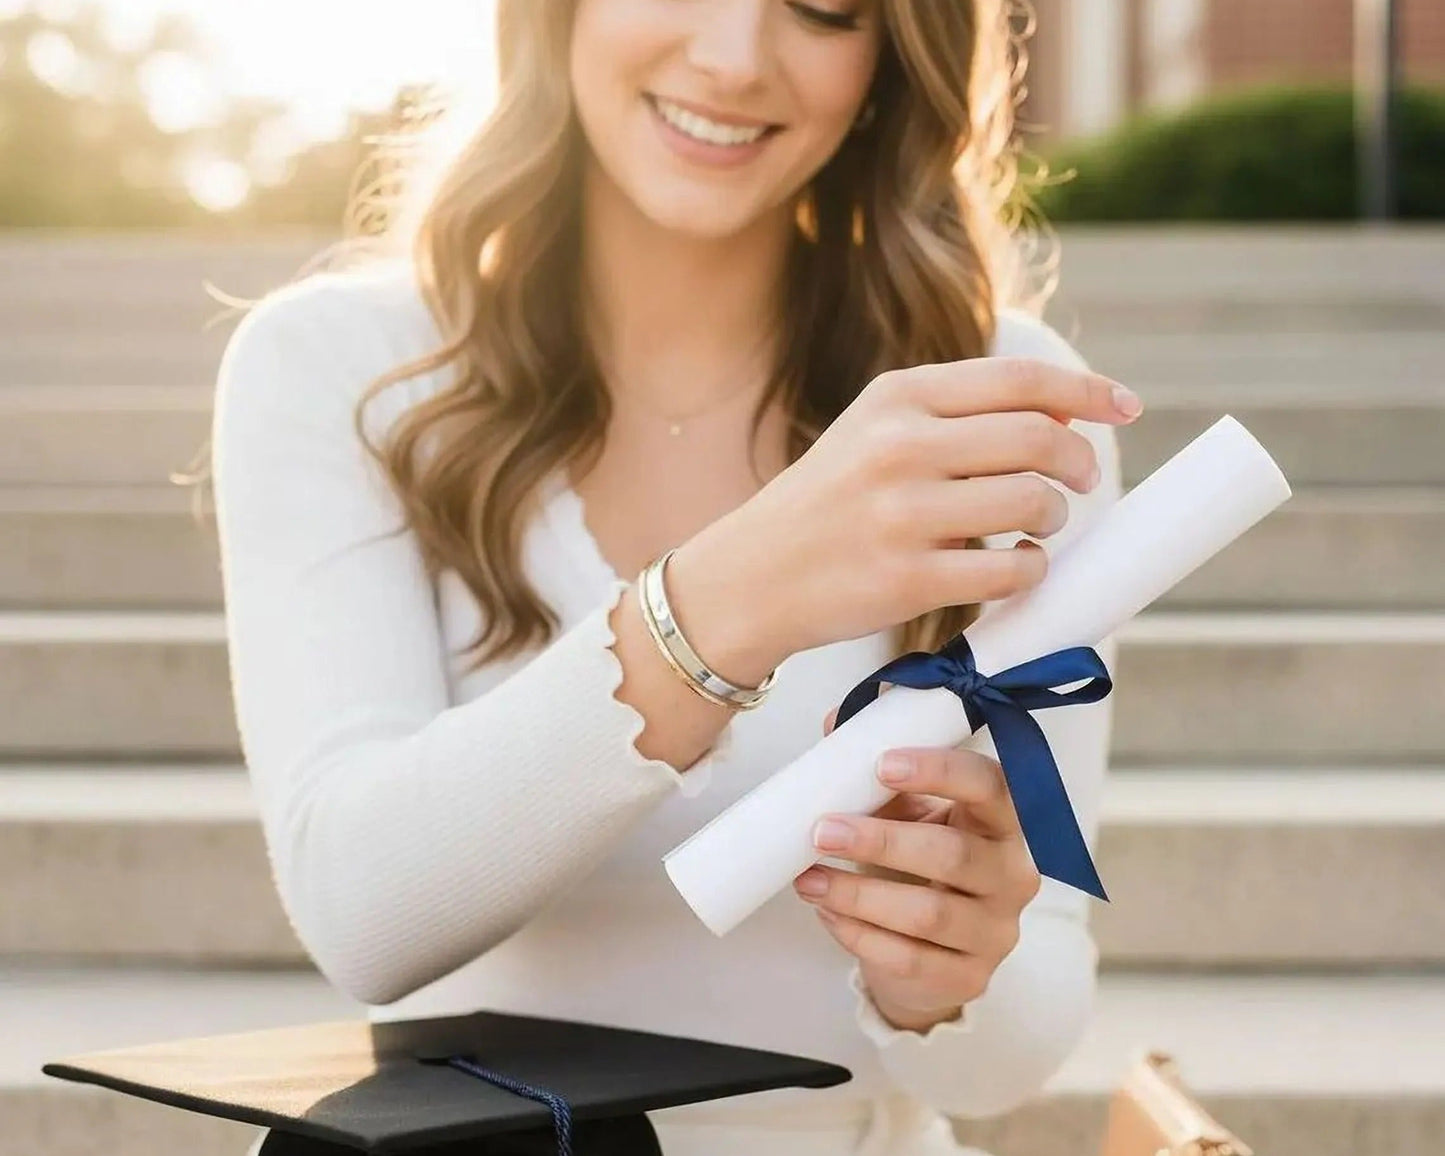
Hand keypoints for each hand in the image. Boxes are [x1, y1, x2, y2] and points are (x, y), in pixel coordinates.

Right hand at [675, 357, 1142, 678]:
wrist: (751, 576)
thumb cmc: (828, 503)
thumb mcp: (877, 434)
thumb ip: (959, 417)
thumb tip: (1065, 417)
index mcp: (897, 397)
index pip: (1020, 379)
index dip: (1087, 392)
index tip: (1125, 406)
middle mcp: (900, 446)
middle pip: (1038, 438)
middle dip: (1079, 462)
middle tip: (1079, 482)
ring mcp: (903, 514)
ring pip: (1033, 502)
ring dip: (1053, 518)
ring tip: (1034, 528)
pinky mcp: (907, 579)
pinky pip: (1010, 569)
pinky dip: (1030, 569)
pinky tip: (1012, 567)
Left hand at [792, 707, 1041, 1032]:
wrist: (932, 951)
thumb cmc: (918, 864)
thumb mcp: (905, 813)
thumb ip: (875, 772)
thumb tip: (836, 721)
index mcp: (1002, 820)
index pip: (990, 786)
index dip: (940, 771)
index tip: (882, 763)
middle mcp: (1013, 874)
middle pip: (954, 854)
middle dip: (880, 840)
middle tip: (821, 830)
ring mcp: (996, 932)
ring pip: (928, 914)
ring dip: (859, 894)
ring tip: (808, 878)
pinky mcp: (969, 979)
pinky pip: (910, 959)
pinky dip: (860, 936)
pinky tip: (827, 915)